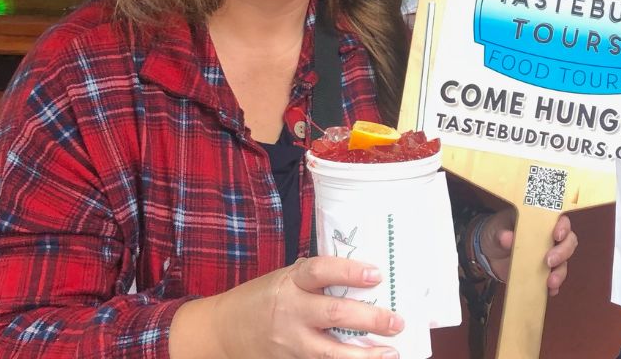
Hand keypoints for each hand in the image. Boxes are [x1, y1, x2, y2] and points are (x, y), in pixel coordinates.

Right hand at [171, 256, 402, 358]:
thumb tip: (366, 276)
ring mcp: (288, 342)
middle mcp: (290, 311)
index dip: (350, 272)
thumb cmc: (263, 298)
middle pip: (334, 314)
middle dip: (370, 318)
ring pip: (330, 352)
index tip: (377, 274)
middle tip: (397, 321)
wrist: (223, 330)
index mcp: (291, 282)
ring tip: (391, 352)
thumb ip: (318, 278)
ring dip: (364, 355)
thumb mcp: (286, 278)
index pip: (321, 271)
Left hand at [480, 210, 576, 295]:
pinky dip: (554, 287)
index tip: (557, 236)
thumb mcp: (498, 229)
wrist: (489, 252)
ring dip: (560, 273)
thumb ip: (503, 233)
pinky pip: (554, 281)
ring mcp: (548, 257)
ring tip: (551, 282)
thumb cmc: (498, 232)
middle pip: (568, 243)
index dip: (563, 227)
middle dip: (563, 252)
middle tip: (549, 261)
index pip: (561, 221)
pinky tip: (549, 291)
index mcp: (543, 222)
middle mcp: (550, 239)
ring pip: (563, 263)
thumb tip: (507, 238)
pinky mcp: (542, 274)